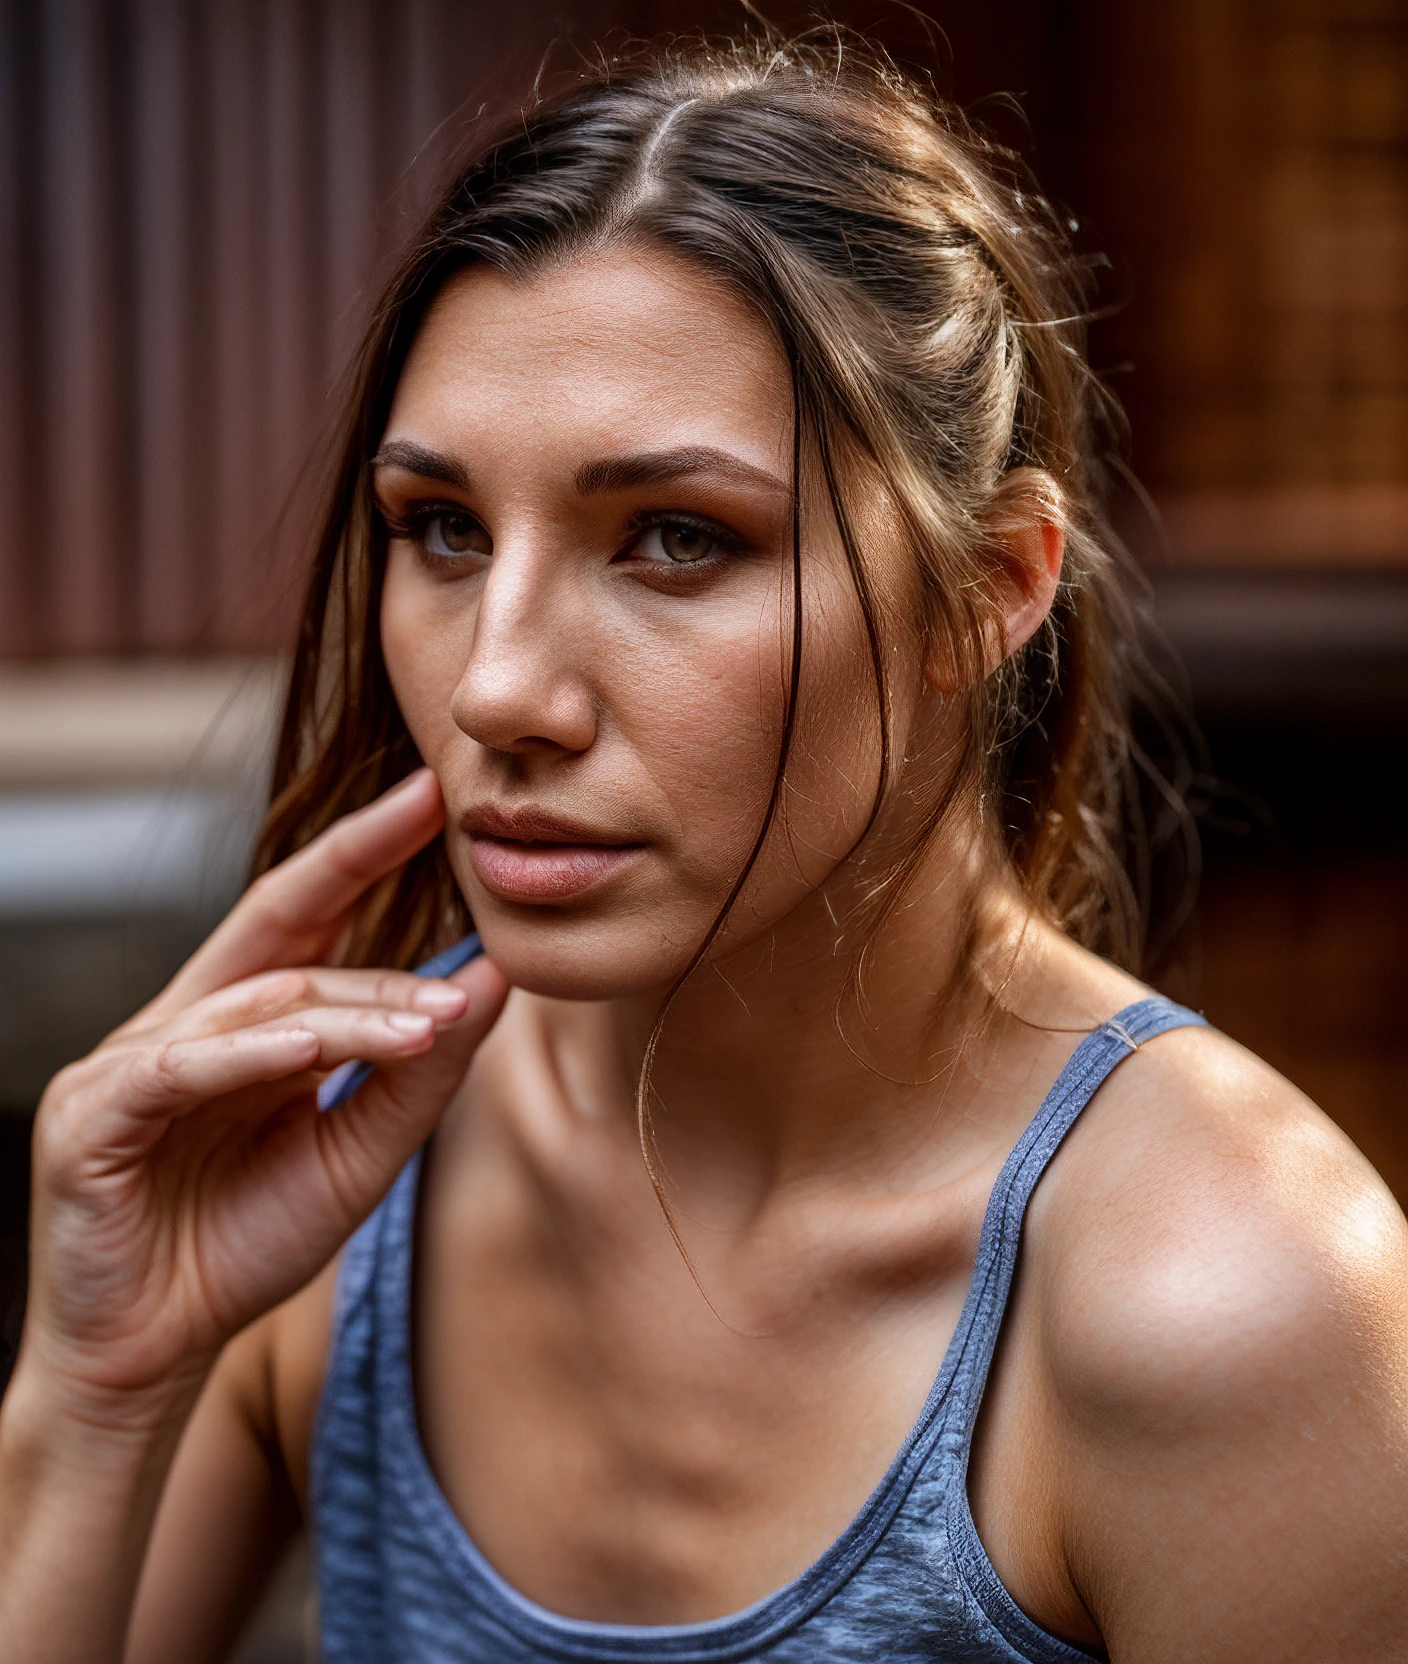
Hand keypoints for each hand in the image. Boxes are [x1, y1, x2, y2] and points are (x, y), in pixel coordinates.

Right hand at [20, 769, 506, 1417]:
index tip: (433, 794)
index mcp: (244, 1024)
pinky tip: (308, 1050)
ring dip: (348, 1009)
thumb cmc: (245, 1246)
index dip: (364, 850)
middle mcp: (185, 1024)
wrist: (151, 1358)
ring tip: (430, 1019)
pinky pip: (175, 1069)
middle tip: (446, 833)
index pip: (309, 915)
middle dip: (357, 865)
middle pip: (281, 929)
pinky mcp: (88, 1118)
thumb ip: (418, 1072)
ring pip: (254, 1005)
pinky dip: (247, 1057)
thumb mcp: (357, 1153)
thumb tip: (490, 982)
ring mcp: (128, 1064)